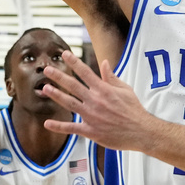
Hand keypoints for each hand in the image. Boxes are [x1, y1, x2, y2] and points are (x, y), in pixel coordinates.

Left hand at [41, 51, 157, 151]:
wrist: (140, 131)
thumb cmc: (133, 109)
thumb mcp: (125, 89)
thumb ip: (112, 77)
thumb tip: (104, 63)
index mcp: (103, 89)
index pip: (86, 72)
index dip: (74, 62)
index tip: (64, 54)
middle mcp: (95, 101)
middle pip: (73, 86)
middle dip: (59, 77)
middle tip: (46, 70)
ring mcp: (91, 116)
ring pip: (70, 103)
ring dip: (56, 95)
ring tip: (45, 88)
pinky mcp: (91, 130)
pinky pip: (72, 128)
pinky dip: (59, 126)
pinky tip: (48, 123)